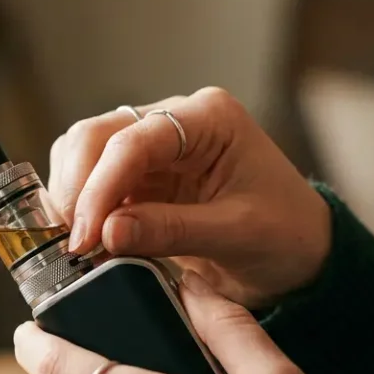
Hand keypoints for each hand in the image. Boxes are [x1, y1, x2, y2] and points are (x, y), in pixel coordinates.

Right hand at [49, 88, 330, 308]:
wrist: (302, 254)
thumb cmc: (286, 235)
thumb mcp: (237, 235)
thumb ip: (171, 230)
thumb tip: (106, 232)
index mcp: (209, 119)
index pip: (133, 141)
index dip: (100, 187)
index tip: (86, 236)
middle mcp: (175, 120)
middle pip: (96, 135)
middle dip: (77, 189)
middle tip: (76, 244)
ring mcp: (153, 146)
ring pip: (83, 152)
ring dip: (71, 196)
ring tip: (80, 244)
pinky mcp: (140, 176)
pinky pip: (90, 180)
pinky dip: (79, 207)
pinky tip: (87, 240)